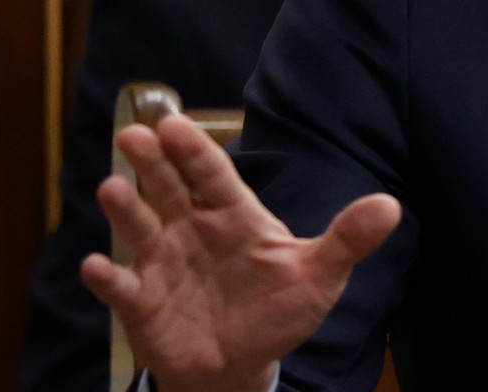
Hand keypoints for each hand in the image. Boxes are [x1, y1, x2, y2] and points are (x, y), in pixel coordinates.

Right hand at [81, 113, 401, 391]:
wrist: (244, 365)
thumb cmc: (279, 309)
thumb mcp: (319, 275)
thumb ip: (348, 240)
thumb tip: (390, 206)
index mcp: (234, 214)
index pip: (214, 174)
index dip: (195, 151)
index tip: (174, 124)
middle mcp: (192, 229)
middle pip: (169, 188)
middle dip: (152, 163)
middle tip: (135, 135)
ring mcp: (163, 264)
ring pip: (141, 228)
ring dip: (126, 210)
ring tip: (111, 187)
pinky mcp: (143, 303)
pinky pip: (122, 288)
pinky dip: (108, 278)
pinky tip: (97, 264)